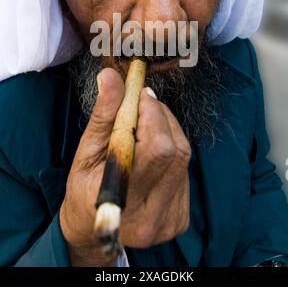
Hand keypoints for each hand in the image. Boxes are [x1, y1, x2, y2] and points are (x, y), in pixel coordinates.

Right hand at [60, 68, 190, 265]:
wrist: (92, 230)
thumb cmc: (83, 190)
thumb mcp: (85, 152)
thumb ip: (103, 115)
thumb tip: (110, 76)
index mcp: (124, 202)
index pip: (157, 149)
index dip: (153, 114)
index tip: (140, 94)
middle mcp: (154, 216)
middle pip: (176, 150)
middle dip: (161, 118)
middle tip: (142, 106)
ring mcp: (171, 219)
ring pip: (184, 156)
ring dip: (168, 131)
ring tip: (146, 126)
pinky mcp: (181, 217)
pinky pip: (184, 169)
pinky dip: (171, 150)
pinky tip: (153, 152)